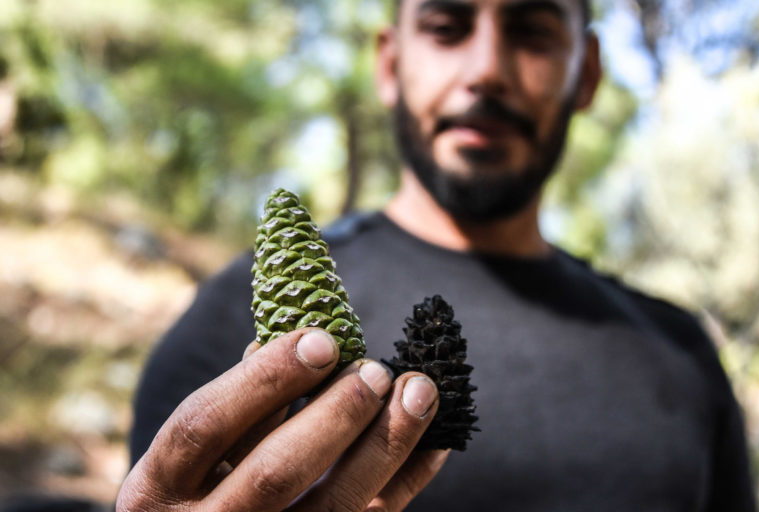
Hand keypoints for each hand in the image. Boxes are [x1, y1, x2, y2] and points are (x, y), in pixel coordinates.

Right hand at [117, 328, 447, 510]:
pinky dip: (407, 482)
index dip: (263, 379)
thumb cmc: (196, 492)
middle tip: (377, 370)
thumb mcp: (192, 455)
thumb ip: (236, 405)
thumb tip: (289, 336)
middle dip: (334, 415)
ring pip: (333, 507)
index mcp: (156, 488)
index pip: (203, 426)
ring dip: (384, 445)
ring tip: (420, 391)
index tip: (322, 339)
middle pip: (274, 473)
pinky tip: (435, 443)